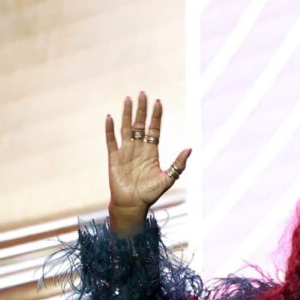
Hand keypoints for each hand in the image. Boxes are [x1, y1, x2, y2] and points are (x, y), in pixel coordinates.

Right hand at [106, 91, 190, 231]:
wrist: (132, 205)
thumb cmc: (150, 194)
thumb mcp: (167, 178)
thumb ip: (178, 164)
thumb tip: (190, 148)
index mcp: (151, 152)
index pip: (154, 129)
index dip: (156, 116)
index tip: (158, 102)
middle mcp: (138, 148)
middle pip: (140, 124)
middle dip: (142, 110)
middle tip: (142, 93)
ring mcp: (125, 152)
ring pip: (126, 128)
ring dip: (126, 114)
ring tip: (128, 99)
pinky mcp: (113, 157)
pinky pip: (111, 140)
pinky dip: (110, 129)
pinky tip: (110, 117)